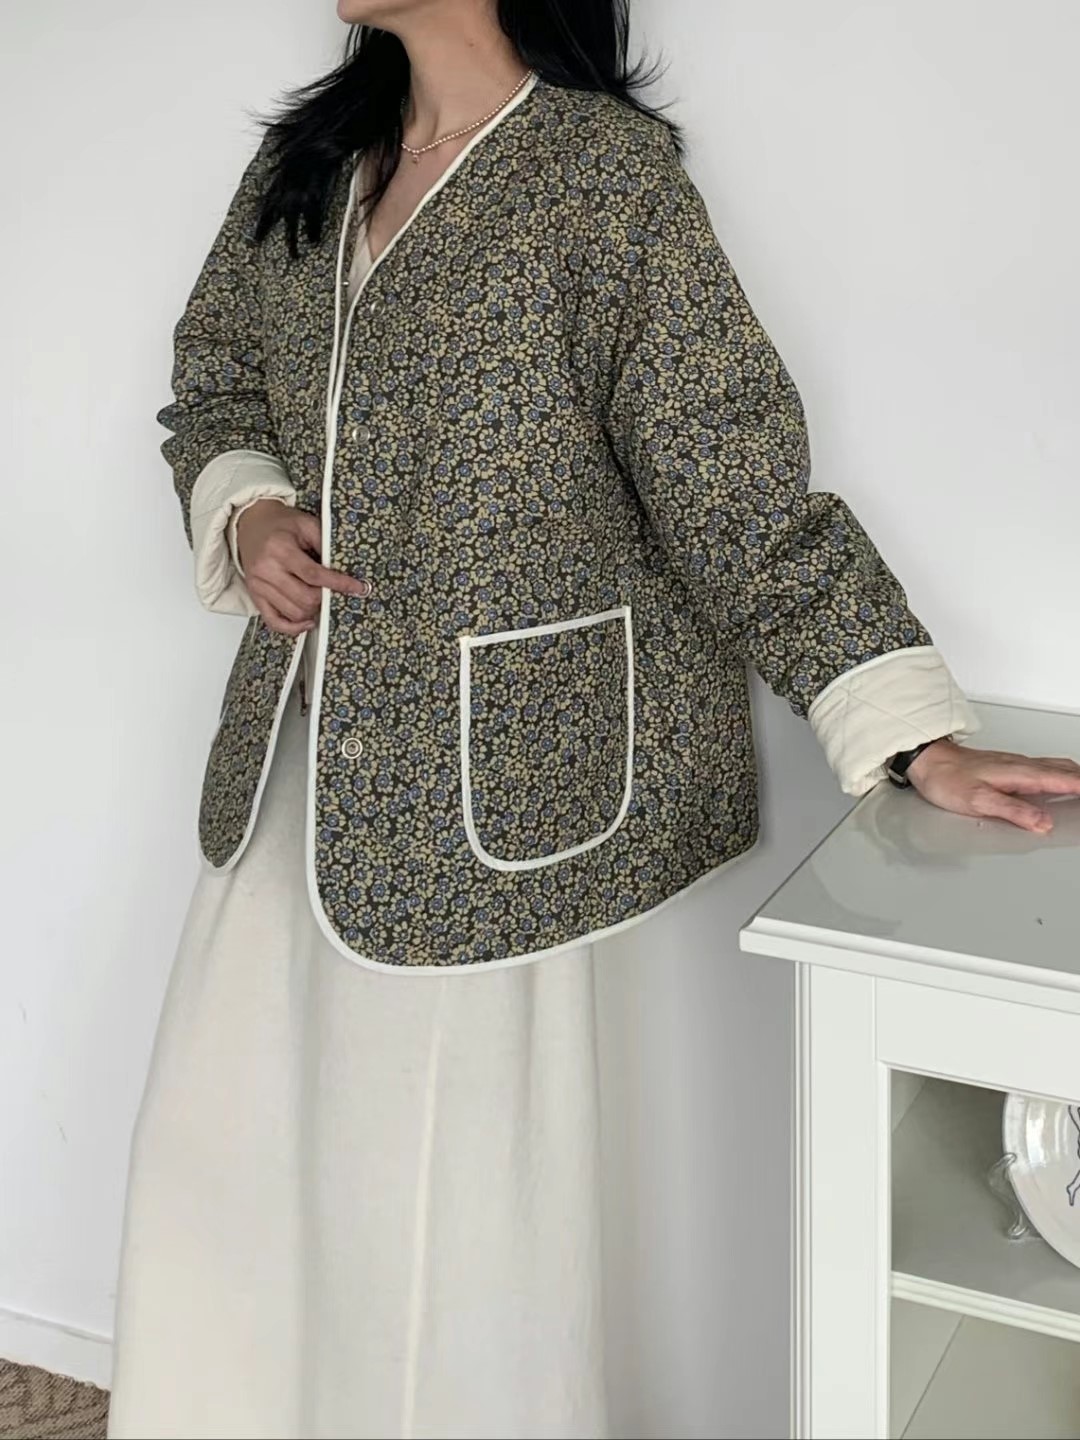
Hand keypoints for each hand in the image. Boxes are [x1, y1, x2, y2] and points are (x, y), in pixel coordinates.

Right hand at [236, 500, 368, 636]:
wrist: (252, 523)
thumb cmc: (281, 524)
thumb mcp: (306, 523)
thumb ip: (324, 542)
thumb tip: (344, 567)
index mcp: (280, 549)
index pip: (314, 574)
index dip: (338, 584)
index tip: (358, 588)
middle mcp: (266, 570)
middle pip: (305, 598)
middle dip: (325, 598)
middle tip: (334, 592)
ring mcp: (259, 586)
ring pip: (294, 613)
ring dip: (313, 612)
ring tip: (320, 600)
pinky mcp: (255, 596)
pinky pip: (274, 622)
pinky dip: (293, 628)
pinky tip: (307, 621)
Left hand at [908, 739, 1079, 833]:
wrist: (927, 760)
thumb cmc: (947, 778)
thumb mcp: (979, 800)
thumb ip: (1013, 811)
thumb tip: (1043, 822)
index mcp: (1020, 773)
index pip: (1062, 780)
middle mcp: (1021, 765)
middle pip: (1065, 770)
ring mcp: (1015, 763)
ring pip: (1055, 766)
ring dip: (1074, 775)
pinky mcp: (1007, 765)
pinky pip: (1044, 767)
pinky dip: (1060, 773)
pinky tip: (1058, 779)